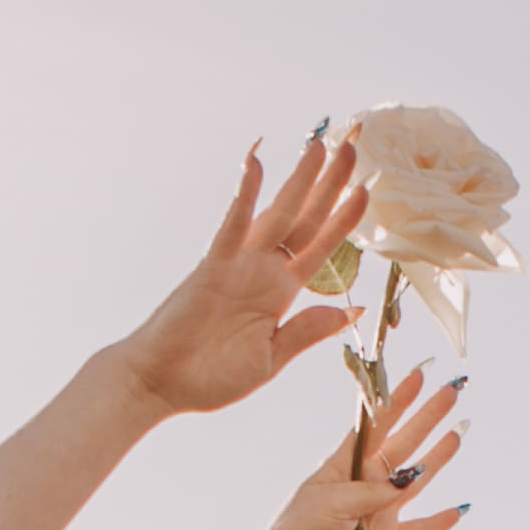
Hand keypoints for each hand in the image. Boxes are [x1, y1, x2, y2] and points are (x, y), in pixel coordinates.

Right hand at [118, 137, 370, 417]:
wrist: (162, 385)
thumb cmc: (210, 375)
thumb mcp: (271, 357)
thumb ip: (307, 331)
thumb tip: (350, 309)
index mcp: (279, 293)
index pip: (320, 247)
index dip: (344, 219)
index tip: (367, 191)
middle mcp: (262, 271)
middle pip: (305, 219)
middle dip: (329, 184)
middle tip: (354, 146)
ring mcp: (238, 265)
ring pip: (276, 213)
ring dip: (299, 180)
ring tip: (320, 144)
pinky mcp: (212, 267)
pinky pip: (232, 225)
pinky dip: (244, 195)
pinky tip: (255, 164)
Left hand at [262, 378, 470, 529]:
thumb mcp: (332, 502)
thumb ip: (372, 492)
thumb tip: (408, 481)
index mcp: (346, 464)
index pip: (378, 424)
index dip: (398, 399)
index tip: (418, 375)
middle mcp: (366, 482)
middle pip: (404, 443)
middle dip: (428, 417)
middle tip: (451, 392)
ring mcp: (378, 510)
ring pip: (417, 480)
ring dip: (438, 457)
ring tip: (459, 433)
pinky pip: (419, 529)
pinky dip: (439, 522)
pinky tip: (459, 510)